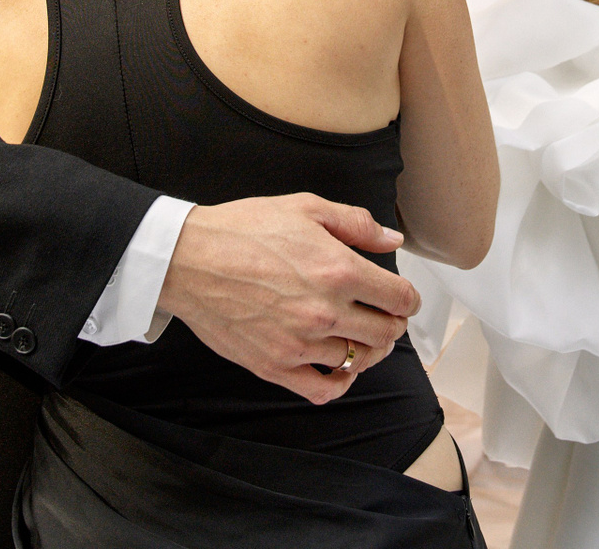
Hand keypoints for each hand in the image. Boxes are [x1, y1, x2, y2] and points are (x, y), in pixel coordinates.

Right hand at [158, 194, 419, 405]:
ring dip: (368, 350)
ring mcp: (300, 343)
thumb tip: (391, 239)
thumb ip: (356, 223)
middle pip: (386, 333)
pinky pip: (323, 390)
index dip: (408, 298)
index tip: (403, 297)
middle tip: (384, 316)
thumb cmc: (242, 230)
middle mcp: (324, 311)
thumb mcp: (305, 207)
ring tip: (362, 337)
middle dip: (392, 323)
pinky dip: (340, 384)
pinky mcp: (275, 366)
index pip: (399, 298)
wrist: (189, 259)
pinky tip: (339, 368)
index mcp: (338, 269)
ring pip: (359, 361)